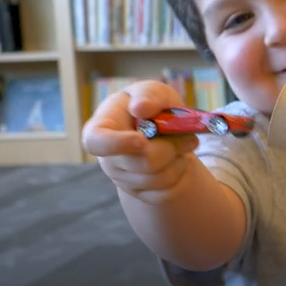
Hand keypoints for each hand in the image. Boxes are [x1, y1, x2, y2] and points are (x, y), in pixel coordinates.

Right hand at [81, 80, 200, 203]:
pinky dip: (181, 173)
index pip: (96, 142)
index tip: (141, 140)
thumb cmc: (151, 106)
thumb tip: (141, 108)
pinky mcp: (141, 194)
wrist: (163, 131)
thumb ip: (148, 95)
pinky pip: (166, 192)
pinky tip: (179, 159)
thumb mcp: (153, 92)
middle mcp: (108, 159)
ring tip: (184, 143)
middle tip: (189, 136)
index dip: (116, 144)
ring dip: (179, 159)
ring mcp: (123, 180)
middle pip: (142, 163)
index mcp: (101, 129)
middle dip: (171, 147)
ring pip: (158, 179)